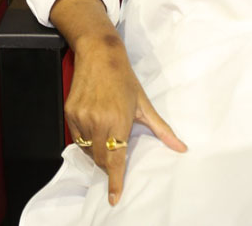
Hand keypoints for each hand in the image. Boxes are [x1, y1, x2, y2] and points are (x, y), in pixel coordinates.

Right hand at [65, 34, 186, 205]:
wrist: (99, 54)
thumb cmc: (123, 78)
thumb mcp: (144, 104)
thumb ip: (162, 130)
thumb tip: (181, 148)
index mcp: (118, 120)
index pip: (116, 159)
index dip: (115, 181)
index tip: (115, 197)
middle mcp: (97, 121)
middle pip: (101, 159)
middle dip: (109, 164)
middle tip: (116, 158)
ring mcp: (81, 117)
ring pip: (88, 150)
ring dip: (97, 152)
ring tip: (106, 137)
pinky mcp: (70, 112)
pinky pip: (77, 137)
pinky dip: (85, 140)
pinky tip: (94, 128)